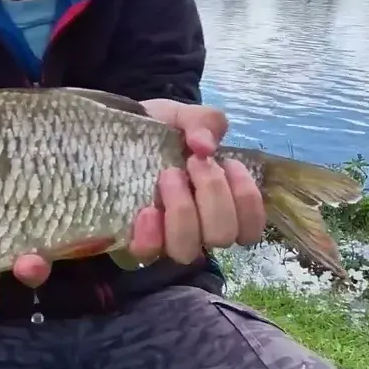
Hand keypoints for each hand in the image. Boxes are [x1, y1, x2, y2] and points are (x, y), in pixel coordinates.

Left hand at [127, 100, 266, 264]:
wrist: (118, 129)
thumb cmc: (161, 129)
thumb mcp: (186, 117)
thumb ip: (205, 122)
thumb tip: (205, 146)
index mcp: (220, 204)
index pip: (250, 228)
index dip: (247, 201)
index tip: (229, 164)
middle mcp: (198, 228)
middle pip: (222, 236)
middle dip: (213, 194)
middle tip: (193, 162)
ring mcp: (167, 236)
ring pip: (187, 251)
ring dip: (183, 212)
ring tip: (168, 176)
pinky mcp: (137, 239)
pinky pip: (149, 251)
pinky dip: (152, 233)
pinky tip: (147, 209)